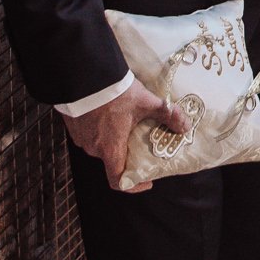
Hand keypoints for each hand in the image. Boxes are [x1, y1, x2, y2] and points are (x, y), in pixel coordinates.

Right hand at [60, 82, 189, 192]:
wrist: (83, 75)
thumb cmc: (114, 93)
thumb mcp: (146, 102)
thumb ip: (168, 115)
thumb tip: (185, 126)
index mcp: (110, 148)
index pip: (118, 180)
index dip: (133, 185)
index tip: (146, 179)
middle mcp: (94, 148)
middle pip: (112, 159)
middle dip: (127, 152)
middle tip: (140, 139)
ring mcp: (81, 137)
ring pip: (101, 145)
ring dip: (113, 138)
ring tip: (125, 122)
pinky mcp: (74, 126)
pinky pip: (90, 134)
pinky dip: (100, 129)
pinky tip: (109, 113)